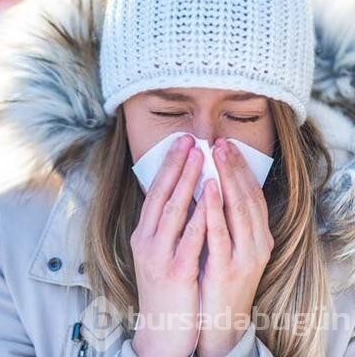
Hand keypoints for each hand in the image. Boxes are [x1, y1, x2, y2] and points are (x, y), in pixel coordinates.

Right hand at [130, 134, 205, 356]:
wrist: (161, 329)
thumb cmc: (165, 289)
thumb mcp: (157, 254)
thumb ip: (165, 228)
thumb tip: (179, 196)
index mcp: (143, 235)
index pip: (154, 193)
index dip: (168, 166)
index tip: (181, 143)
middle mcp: (147, 241)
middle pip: (161, 195)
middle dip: (177, 165)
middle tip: (190, 139)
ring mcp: (160, 256)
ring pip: (173, 211)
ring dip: (188, 181)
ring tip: (201, 157)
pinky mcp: (176, 272)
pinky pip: (189, 239)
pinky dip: (199, 215)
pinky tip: (208, 197)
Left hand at [196, 139, 274, 356]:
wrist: (219, 323)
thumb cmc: (218, 280)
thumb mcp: (227, 246)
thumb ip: (223, 219)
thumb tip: (207, 184)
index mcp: (257, 236)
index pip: (251, 193)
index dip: (240, 167)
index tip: (225, 144)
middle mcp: (257, 243)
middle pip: (247, 196)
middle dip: (233, 166)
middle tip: (220, 140)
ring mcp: (245, 256)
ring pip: (238, 209)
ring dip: (227, 178)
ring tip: (215, 154)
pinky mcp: (228, 269)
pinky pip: (221, 233)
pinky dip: (215, 209)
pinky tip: (207, 188)